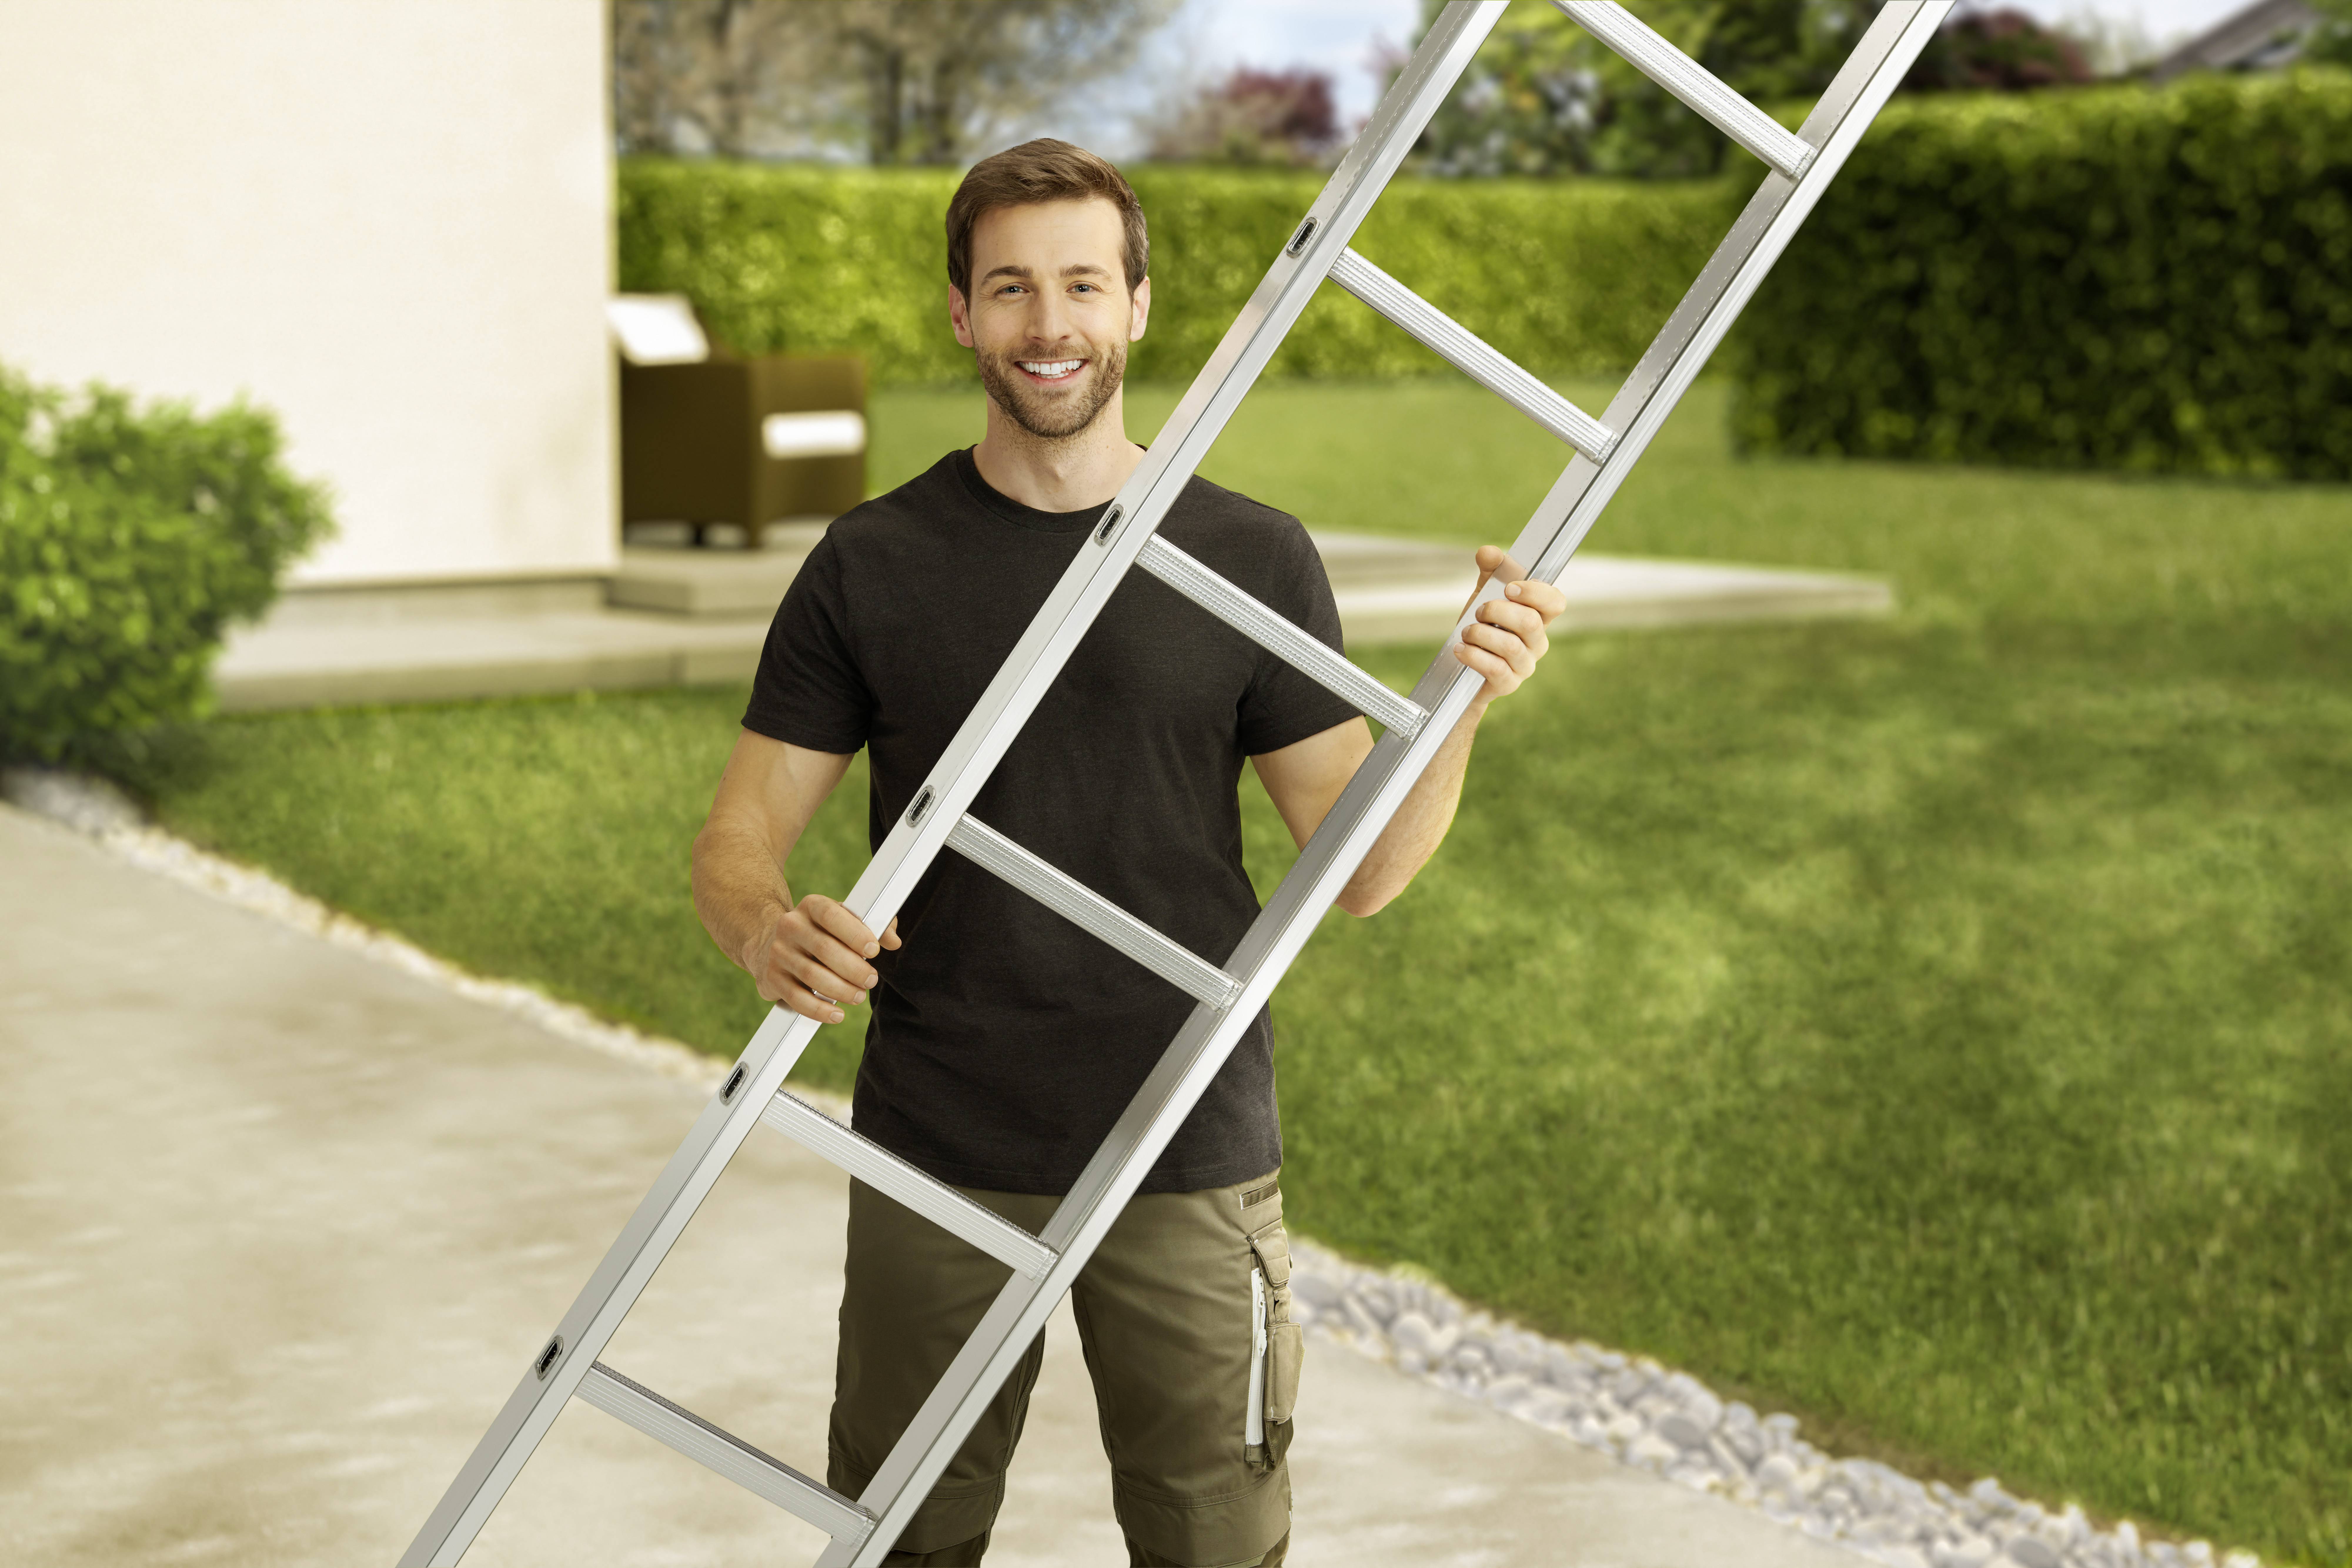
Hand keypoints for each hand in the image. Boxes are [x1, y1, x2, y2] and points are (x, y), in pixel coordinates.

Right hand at [742, 895, 901, 1024]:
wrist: (768, 942)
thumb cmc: (820, 932)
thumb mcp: (842, 920)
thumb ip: (873, 925)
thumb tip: (893, 940)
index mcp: (811, 906)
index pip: (832, 915)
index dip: (854, 932)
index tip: (874, 950)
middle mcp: (790, 926)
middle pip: (824, 949)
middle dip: (853, 968)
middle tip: (871, 980)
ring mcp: (778, 953)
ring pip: (812, 975)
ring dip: (840, 990)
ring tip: (859, 996)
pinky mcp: (772, 979)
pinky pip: (796, 998)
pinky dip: (819, 1010)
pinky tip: (837, 1015)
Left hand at [1453, 546, 1564, 702]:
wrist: (1462, 669)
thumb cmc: (1481, 629)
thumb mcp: (1483, 596)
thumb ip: (1489, 572)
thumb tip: (1489, 552)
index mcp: (1538, 617)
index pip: (1555, 602)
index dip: (1536, 593)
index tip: (1509, 588)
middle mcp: (1537, 642)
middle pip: (1530, 622)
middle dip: (1497, 611)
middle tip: (1478, 611)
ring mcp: (1525, 665)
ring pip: (1511, 646)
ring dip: (1481, 634)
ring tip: (1466, 632)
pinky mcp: (1508, 684)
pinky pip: (1496, 668)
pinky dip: (1474, 655)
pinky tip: (1461, 649)